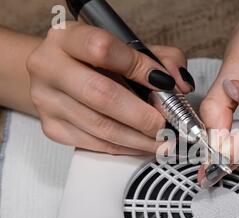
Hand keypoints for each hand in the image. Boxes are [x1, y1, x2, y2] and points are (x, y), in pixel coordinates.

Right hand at [26, 22, 194, 154]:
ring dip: (138, 139)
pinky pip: (94, 144)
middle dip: (142, 115)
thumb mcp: (126, 47)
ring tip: (163, 141)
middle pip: (101, 95)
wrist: (54, 74)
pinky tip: (142, 145)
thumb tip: (180, 84)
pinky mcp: (52, 128)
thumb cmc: (96, 61)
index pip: (103, 50)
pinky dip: (124, 148)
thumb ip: (160, 59)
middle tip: (166, 125)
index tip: (165, 84)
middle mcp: (50, 67)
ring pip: (100, 127)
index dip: (139, 68)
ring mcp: (47, 100)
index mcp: (67, 38)